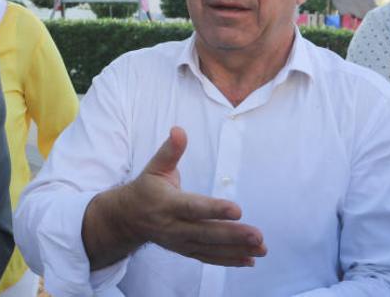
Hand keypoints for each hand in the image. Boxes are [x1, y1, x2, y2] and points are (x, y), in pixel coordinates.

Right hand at [122, 127, 266, 266]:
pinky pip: (208, 257)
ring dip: (237, 250)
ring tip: (261, 249)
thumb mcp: (155, 167)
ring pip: (210, 248)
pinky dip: (228, 260)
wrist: (128, 218)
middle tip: (258, 235)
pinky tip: (249, 260)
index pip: (193, 207)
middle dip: (233, 235)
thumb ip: (170, 150)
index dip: (214, 210)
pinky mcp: (185, 250)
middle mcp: (173, 226)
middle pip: (206, 233)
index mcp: (166, 203)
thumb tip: (179, 130)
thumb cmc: (147, 188)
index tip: (237, 210)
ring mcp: (179, 242)